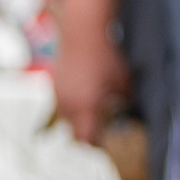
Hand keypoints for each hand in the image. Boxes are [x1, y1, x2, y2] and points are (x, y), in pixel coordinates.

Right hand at [51, 26, 131, 146]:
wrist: (81, 34)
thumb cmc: (105, 57)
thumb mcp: (123, 81)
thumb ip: (124, 100)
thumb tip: (125, 110)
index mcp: (86, 108)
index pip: (88, 139)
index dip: (97, 144)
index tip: (107, 142)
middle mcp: (69, 106)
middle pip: (74, 134)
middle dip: (87, 135)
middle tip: (100, 131)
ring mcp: (59, 97)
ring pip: (66, 121)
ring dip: (77, 122)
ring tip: (91, 114)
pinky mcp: (54, 86)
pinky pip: (61, 106)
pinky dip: (71, 108)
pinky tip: (82, 97)